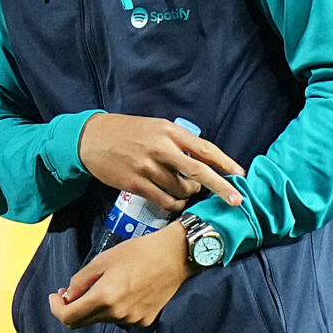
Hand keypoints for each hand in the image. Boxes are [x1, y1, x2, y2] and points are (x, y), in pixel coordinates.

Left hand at [50, 222, 195, 330]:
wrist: (175, 257)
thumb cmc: (138, 252)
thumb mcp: (103, 259)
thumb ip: (81, 280)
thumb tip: (68, 296)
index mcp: (104, 297)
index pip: (69, 318)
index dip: (56, 309)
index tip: (56, 297)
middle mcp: (117, 314)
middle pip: (83, 322)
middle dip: (72, 309)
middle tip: (71, 292)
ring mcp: (132, 320)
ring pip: (102, 319)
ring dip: (96, 307)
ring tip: (106, 285)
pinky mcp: (145, 321)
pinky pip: (121, 319)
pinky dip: (114, 309)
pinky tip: (126, 291)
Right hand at [76, 114, 246, 214]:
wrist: (92, 138)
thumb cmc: (127, 132)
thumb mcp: (156, 127)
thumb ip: (178, 141)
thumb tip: (203, 160)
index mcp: (169, 131)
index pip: (204, 149)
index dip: (225, 163)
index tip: (240, 175)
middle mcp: (161, 148)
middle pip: (199, 172)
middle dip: (221, 188)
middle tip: (236, 201)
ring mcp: (148, 167)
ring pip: (181, 190)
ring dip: (189, 195)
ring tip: (185, 191)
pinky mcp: (136, 183)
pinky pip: (164, 200)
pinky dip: (174, 204)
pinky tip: (175, 202)